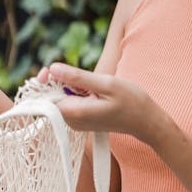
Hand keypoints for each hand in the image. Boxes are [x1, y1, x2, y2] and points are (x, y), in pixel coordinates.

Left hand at [39, 62, 160, 140]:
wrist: (146, 121)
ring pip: (61, 100)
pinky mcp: (81, 121)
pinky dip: (76, 94)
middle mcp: (72, 122)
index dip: (45, 82)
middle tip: (74, 72)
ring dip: (69, 87)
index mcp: (75, 113)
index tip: (51, 69)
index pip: (46, 98)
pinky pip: (70, 104)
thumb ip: (77, 77)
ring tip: (91, 84)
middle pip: (51, 99)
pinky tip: (92, 91)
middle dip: (58, 82)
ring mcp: (76, 123)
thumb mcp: (106, 84)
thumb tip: (53, 68)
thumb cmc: (131, 101)